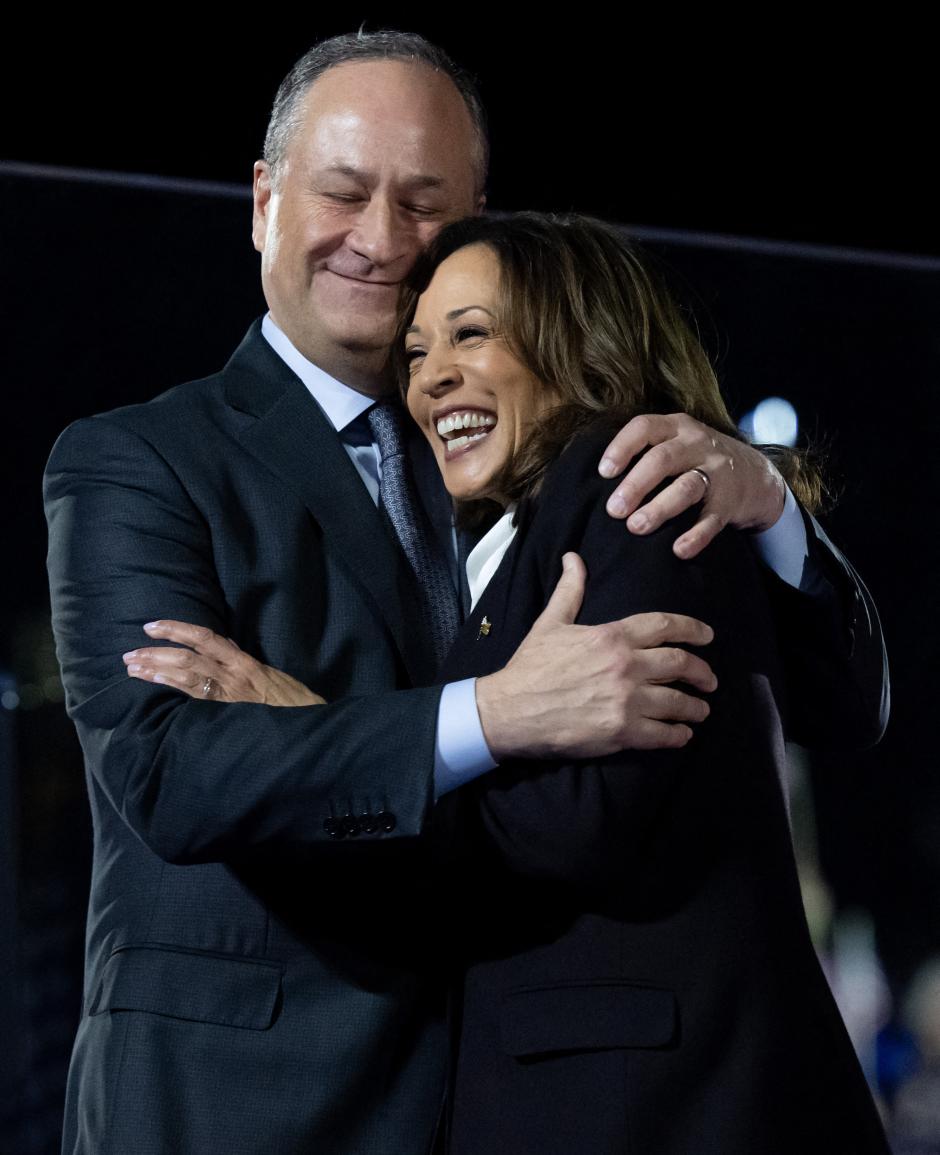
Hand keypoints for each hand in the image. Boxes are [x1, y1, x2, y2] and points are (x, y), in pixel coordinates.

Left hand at [123, 620, 325, 706]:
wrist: (311, 727)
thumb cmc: (292, 703)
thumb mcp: (270, 676)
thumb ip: (244, 661)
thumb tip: (225, 645)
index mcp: (245, 662)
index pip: (205, 637)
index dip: (177, 629)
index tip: (151, 626)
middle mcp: (234, 674)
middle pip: (189, 656)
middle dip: (157, 653)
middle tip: (130, 654)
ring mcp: (230, 695)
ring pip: (188, 675)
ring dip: (157, 671)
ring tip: (132, 669)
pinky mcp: (228, 714)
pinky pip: (196, 700)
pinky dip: (173, 691)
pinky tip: (154, 690)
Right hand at [475, 553, 716, 759]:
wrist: (510, 711)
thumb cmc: (530, 667)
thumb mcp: (550, 623)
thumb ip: (570, 590)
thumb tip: (573, 558)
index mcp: (612, 636)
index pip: (665, 626)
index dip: (692, 630)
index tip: (708, 637)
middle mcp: (626, 666)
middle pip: (680, 664)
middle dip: (702, 672)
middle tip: (710, 680)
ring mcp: (627, 701)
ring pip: (678, 702)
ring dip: (695, 707)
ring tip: (701, 711)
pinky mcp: (622, 733)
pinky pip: (664, 734)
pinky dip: (679, 735)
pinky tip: (683, 735)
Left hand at [598, 413, 786, 558]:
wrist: (757, 474)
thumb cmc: (697, 461)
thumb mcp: (675, 444)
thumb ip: (643, 454)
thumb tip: (592, 482)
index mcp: (675, 427)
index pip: (644, 427)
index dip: (621, 447)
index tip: (603, 473)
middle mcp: (696, 444)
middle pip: (662, 459)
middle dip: (635, 485)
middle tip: (613, 510)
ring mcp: (716, 471)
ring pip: (686, 487)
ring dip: (660, 508)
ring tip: (637, 527)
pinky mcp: (730, 501)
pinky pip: (712, 519)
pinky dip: (696, 535)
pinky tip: (679, 550)